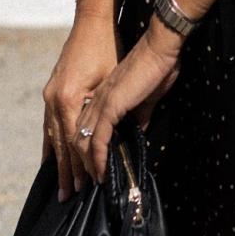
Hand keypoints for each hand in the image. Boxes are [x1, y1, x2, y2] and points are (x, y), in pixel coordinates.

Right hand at [41, 14, 120, 200]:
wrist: (93, 21)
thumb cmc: (109, 47)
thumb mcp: (114, 81)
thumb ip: (114, 112)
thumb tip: (123, 139)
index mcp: (70, 99)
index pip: (78, 142)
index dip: (86, 164)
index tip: (94, 184)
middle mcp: (55, 100)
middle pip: (62, 144)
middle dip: (68, 172)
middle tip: (71, 198)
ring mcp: (50, 96)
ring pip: (52, 137)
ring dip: (57, 163)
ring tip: (61, 187)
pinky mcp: (52, 91)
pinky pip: (48, 125)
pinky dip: (50, 144)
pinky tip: (49, 159)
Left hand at [79, 17, 183, 183]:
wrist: (160, 48)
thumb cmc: (157, 67)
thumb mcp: (145, 98)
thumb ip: (138, 115)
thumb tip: (137, 131)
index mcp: (99, 97)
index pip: (81, 128)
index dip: (79, 151)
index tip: (82, 171)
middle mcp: (93, 100)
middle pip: (74, 138)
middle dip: (74, 166)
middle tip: (76, 188)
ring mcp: (99, 103)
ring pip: (81, 141)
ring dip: (85, 167)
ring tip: (90, 185)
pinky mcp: (109, 106)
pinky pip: (97, 139)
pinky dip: (98, 158)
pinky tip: (102, 173)